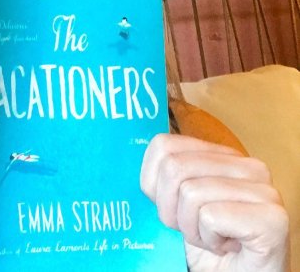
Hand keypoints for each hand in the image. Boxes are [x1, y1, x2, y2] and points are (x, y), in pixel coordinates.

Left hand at [141, 133, 288, 271]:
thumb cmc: (208, 245)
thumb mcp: (177, 203)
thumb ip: (163, 175)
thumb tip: (119, 155)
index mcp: (221, 155)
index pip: (163, 145)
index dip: (153, 184)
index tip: (172, 208)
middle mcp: (247, 165)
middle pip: (173, 168)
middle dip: (171, 209)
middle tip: (194, 228)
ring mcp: (264, 189)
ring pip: (190, 193)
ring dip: (192, 228)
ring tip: (213, 238)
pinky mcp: (272, 218)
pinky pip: (210, 216)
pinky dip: (209, 239)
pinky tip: (226, 246)